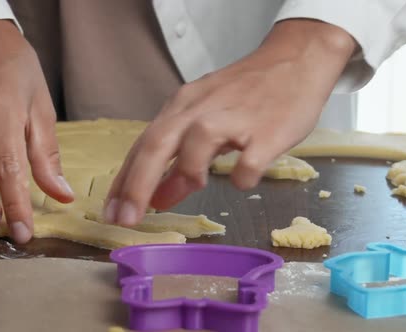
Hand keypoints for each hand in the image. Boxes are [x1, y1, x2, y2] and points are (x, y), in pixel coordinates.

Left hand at [104, 19, 356, 225]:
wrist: (295, 61)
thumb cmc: (246, 95)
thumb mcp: (205, 121)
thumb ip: (180, 159)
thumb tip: (157, 197)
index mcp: (181, 107)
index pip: (143, 145)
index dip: (124, 180)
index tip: (111, 211)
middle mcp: (200, 108)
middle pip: (158, 144)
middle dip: (136, 185)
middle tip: (124, 219)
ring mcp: (233, 117)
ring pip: (197, 144)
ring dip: (187, 174)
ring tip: (193, 187)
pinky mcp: (267, 130)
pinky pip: (249, 161)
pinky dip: (241, 176)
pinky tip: (242, 179)